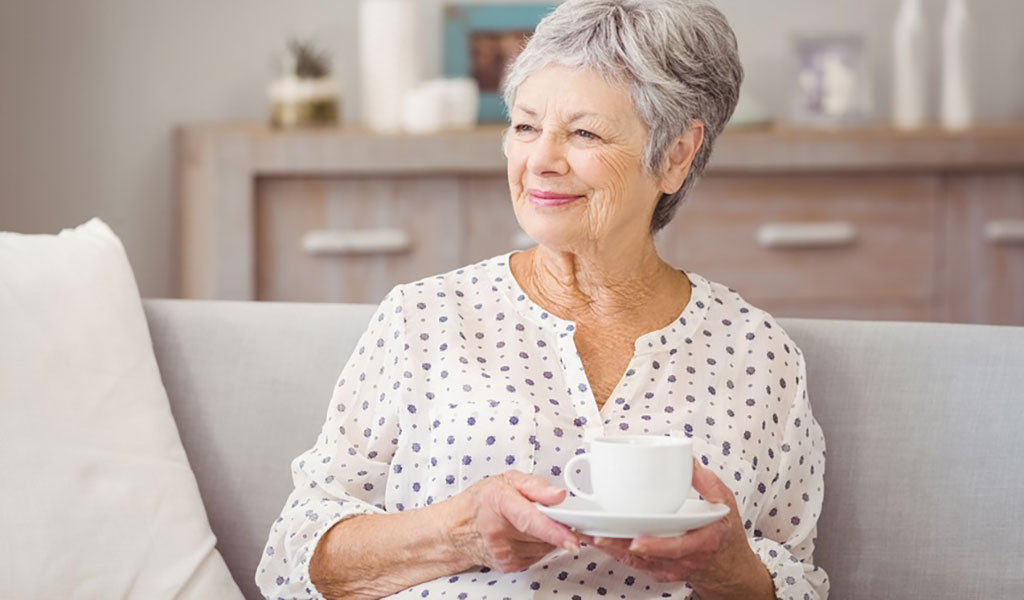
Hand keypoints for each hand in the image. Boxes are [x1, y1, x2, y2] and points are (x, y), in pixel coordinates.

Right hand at [445, 470, 579, 573]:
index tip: (572, 538)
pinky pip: (538, 556)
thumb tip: (558, 496)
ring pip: (544, 547)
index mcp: (498, 501)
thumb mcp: (507, 480)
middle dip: (556, 525)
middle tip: (554, 514)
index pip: (530, 520)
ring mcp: (502, 551)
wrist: (456, 530)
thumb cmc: (481, 502)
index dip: (553, 530)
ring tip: (531, 522)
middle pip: (542, 534)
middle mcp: (498, 530)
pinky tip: (526, 535)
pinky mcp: (508, 565)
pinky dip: (539, 545)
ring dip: (547, 536)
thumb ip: (536, 486)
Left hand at [580, 460, 771, 597]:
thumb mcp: (724, 500)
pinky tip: (601, 542)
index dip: (656, 546)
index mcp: (703, 542)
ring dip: (613, 550)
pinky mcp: (660, 570)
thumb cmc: (724, 529)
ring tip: (590, 535)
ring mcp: (672, 568)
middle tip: (598, 536)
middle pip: (649, 557)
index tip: (637, 541)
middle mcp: (686, 560)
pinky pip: (636, 565)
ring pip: (638, 563)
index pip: (678, 548)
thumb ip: (706, 480)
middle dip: (621, 547)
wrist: (727, 564)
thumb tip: (686, 458)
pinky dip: (617, 554)